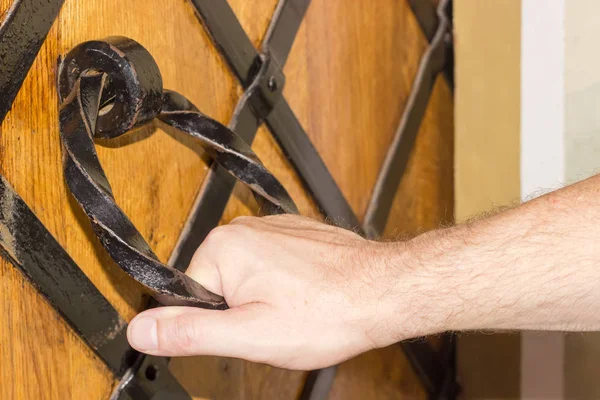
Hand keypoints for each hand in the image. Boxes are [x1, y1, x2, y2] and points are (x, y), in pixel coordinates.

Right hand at [126, 215, 422, 369]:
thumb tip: (142, 330)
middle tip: (277, 322)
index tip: (250, 328)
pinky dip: (283, 284)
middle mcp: (243, 229)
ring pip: (246, 278)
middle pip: (217, 286)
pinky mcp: (293, 233)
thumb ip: (191, 332)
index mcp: (223, 249)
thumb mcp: (251, 336)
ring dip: (264, 298)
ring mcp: (271, 227)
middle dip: (241, 312)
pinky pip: (271, 265)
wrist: (384, 292)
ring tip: (297, 309)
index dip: (218, 324)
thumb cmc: (328, 312)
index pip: (189, 297)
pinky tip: (306, 295)